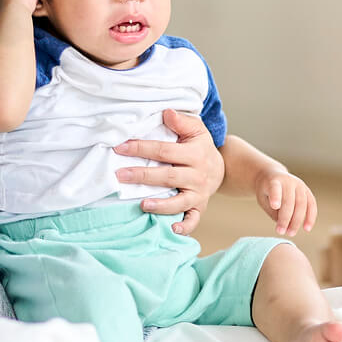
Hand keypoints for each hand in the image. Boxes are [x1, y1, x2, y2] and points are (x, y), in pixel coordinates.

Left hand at [116, 109, 224, 236]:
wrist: (221, 167)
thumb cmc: (200, 146)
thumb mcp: (196, 129)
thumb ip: (181, 121)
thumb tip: (166, 113)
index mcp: (195, 153)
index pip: (164, 151)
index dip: (142, 148)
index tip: (121, 148)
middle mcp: (197, 175)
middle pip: (168, 176)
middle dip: (143, 176)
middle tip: (120, 175)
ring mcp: (199, 193)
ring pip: (179, 200)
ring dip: (161, 205)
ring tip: (142, 204)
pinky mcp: (199, 207)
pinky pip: (194, 219)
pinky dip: (185, 226)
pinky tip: (172, 229)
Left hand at [255, 169, 317, 236]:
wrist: (273, 176)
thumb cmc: (266, 191)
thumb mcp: (263, 199)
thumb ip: (272, 211)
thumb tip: (285, 226)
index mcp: (273, 181)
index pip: (275, 188)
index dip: (276, 196)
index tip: (274, 206)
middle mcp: (288, 181)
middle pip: (289, 200)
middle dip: (285, 218)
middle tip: (281, 232)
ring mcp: (300, 185)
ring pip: (302, 204)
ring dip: (297, 221)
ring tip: (290, 233)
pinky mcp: (307, 191)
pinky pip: (312, 204)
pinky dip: (310, 217)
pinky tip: (307, 228)